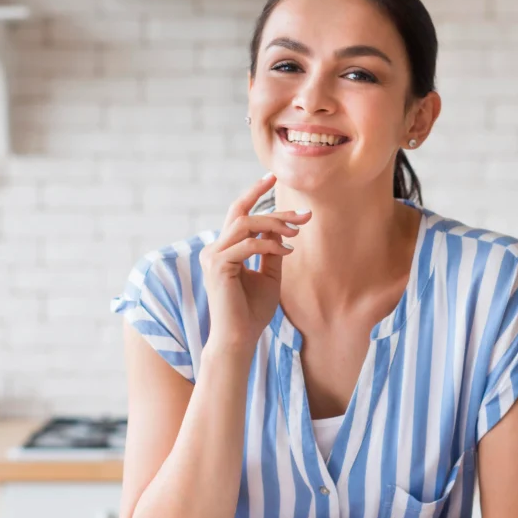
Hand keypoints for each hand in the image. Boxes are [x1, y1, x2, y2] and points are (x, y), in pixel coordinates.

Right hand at [202, 173, 311, 354]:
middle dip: (272, 206)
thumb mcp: (269, 276)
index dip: (255, 193)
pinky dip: (270, 244)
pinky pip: (248, 244)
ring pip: (245, 223)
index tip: (274, 178)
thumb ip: (272, 251)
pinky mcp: (218, 266)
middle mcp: (214, 249)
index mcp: (224, 249)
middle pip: (242, 212)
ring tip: (296, 233)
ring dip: (274, 224)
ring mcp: (213, 256)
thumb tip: (282, 229)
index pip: (238, 213)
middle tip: (303, 213)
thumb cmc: (252, 312)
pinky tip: (287, 251)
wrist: (239, 339)